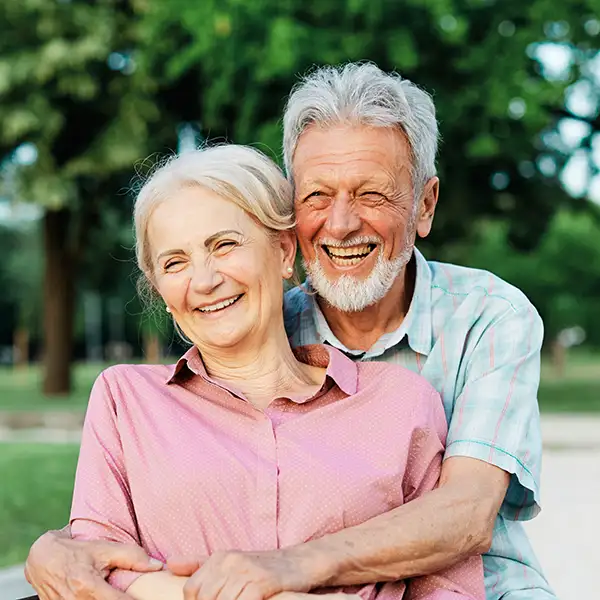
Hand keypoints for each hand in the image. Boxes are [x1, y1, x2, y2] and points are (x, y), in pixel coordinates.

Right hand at [24, 527, 163, 599]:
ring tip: (125, 595)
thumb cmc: (75, 552)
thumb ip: (132, 556)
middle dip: (126, 599)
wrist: (42, 560)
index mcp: (87, 587)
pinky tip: (107, 595)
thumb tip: (157, 566)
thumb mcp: (103, 549)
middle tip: (138, 595)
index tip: (152, 598)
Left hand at [168, 548, 326, 599]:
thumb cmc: (262, 567)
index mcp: (220, 557)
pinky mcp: (264, 583)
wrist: (300, 563)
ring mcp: (248, 571)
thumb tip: (170, 563)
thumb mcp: (230, 562)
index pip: (192, 590)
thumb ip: (199, 564)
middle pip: (205, 599)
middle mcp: (231, 561)